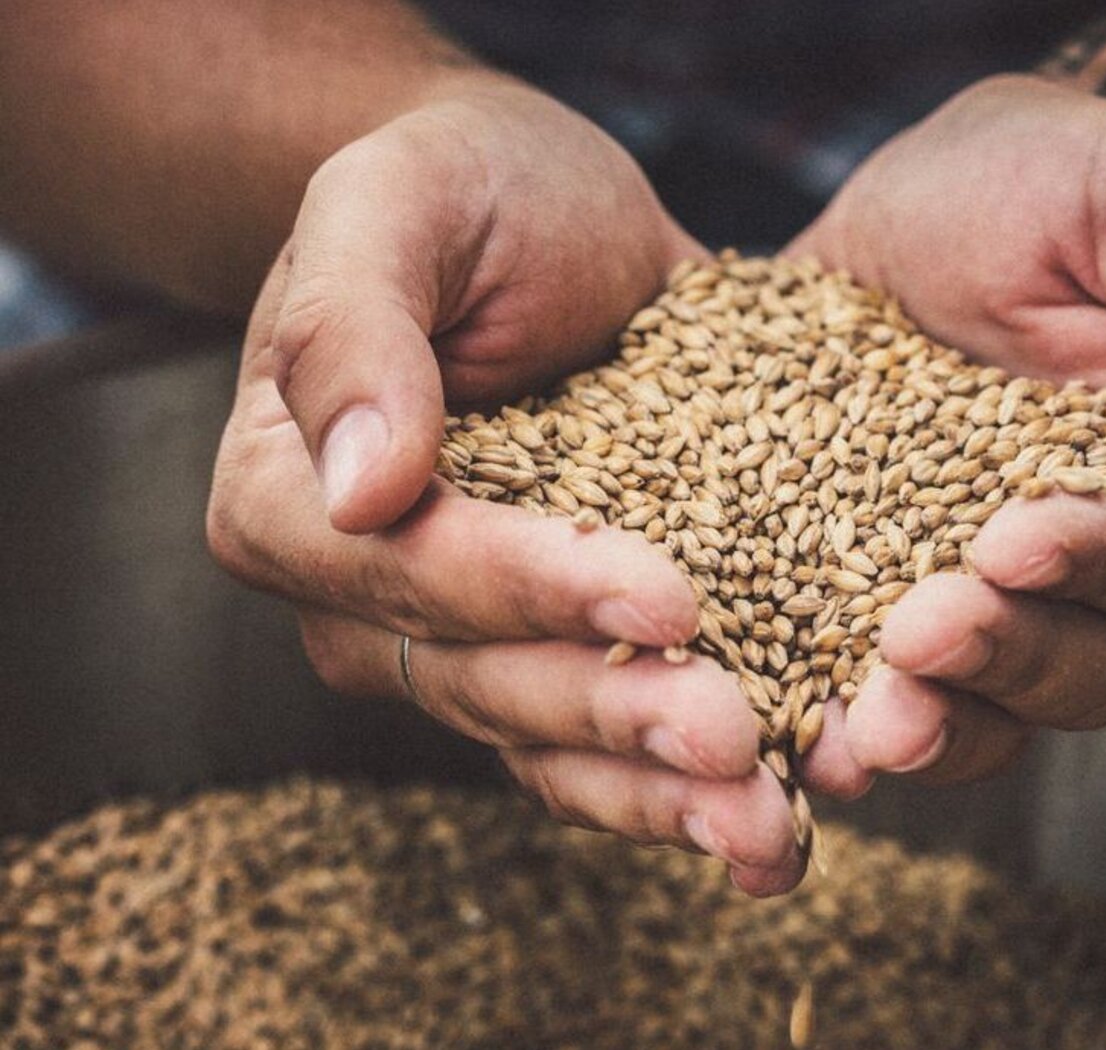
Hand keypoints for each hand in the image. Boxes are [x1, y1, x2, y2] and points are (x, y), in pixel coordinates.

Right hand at [208, 81, 802, 895]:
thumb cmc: (461, 189)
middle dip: (617, 710)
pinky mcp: (566, 642)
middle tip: (737, 741)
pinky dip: (690, 780)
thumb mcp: (395, 202)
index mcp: (295, 501)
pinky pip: (611, 737)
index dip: (535, 589)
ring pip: (553, 740)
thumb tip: (358, 488)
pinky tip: (785, 806)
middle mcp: (368, 598)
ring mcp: (469, 636)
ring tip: (771, 824)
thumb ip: (353, 325)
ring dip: (661, 790)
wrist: (541, 212)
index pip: (412, 568)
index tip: (668, 593)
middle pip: (486, 680)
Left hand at [791, 75, 1105, 792]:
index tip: (1008, 543)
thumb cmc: (1049, 176)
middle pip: (1089, 662)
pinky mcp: (886, 596)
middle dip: (1004, 659)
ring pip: (996, 707)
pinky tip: (794, 737)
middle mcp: (1101, 565)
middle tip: (914, 639)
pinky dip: (842, 724)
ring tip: (858, 730)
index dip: (1095, 558)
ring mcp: (992, 596)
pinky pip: (883, 689)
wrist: (928, 196)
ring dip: (932, 725)